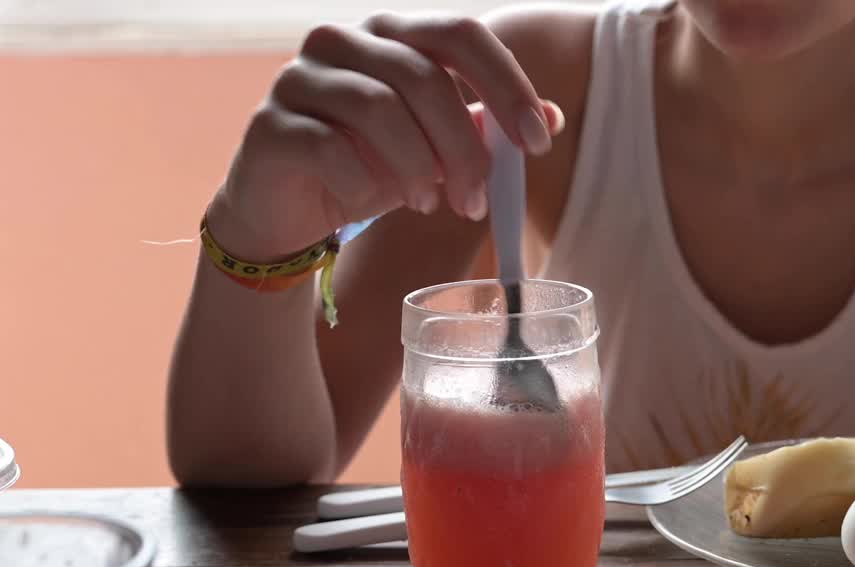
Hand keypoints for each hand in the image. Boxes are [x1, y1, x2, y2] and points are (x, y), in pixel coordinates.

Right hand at [208, 12, 562, 261]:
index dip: (507, 85)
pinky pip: (330, 147)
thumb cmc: (368, 168)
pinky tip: (375, 201)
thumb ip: (485, 126)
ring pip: (378, 108)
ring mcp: (299, 78)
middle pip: (425, 76)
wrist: (286, 211)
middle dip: (464, 146)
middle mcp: (342, 40)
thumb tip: (553, 118)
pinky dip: (365, 181)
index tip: (538, 142)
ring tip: (433, 204)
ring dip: (418, 166)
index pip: (461, 35)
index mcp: (392, 35)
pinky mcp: (269, 125)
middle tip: (479, 200)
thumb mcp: (436, 149)